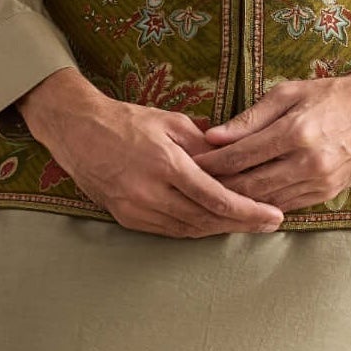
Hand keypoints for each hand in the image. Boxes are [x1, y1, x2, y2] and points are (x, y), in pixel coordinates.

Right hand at [15, 68, 285, 236]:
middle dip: (241, 224)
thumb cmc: (125, 120)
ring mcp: (135, 209)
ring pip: (189, 230)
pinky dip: (195, 229)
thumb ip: (204, 144)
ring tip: (247, 225)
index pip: (216, 197)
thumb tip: (236, 158)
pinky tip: (213, 224)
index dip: (248, 211)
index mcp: (165, 163)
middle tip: (270, 224)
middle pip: (206, 219)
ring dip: (220, 229)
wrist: (76, 129)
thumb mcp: (170, 121)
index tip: (274, 215)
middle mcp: (150, 192)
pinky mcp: (126, 218)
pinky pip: (169, 231)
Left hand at [192, 51, 350, 210]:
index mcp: (295, 132)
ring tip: (211, 196)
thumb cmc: (331, 94)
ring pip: (266, 201)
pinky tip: (244, 201)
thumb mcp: (288, 93)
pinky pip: (287, 206)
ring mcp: (320, 181)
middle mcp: (308, 161)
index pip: (240, 156)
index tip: (189, 164)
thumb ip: (249, 118)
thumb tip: (212, 136)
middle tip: (191, 186)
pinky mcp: (328, 193)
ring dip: (237, 201)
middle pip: (249, 185)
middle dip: (217, 187)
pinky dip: (263, 205)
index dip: (210, 163)